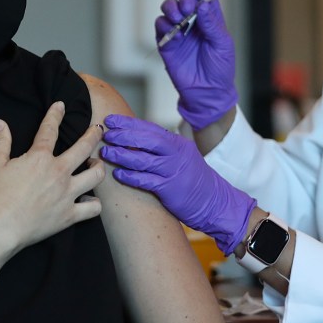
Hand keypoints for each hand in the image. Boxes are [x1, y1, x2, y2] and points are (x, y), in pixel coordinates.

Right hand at [0, 102, 106, 252]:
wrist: (2, 226)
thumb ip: (1, 142)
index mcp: (40, 158)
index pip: (50, 130)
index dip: (55, 115)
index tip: (61, 105)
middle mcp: (59, 172)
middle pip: (84, 148)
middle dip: (93, 135)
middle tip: (98, 129)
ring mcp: (67, 194)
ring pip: (95, 176)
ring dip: (98, 167)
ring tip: (95, 164)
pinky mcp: (70, 215)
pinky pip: (93, 208)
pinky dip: (94, 204)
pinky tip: (90, 200)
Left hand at [100, 114, 253, 254]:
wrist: (216, 203)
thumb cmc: (194, 181)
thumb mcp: (182, 157)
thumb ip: (163, 148)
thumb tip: (137, 140)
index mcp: (178, 144)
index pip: (150, 128)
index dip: (129, 123)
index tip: (111, 120)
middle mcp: (176, 154)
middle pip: (147, 140)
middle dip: (124, 135)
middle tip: (106, 135)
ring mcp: (174, 171)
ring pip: (144, 159)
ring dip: (122, 155)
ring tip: (106, 154)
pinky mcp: (171, 189)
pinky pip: (147, 181)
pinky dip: (131, 177)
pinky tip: (118, 175)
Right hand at [156, 0, 237, 129]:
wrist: (207, 93)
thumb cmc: (220, 69)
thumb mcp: (222, 45)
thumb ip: (212, 24)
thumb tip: (203, 4)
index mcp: (210, 19)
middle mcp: (194, 22)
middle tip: (188, 9)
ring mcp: (179, 31)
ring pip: (169, 9)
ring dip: (172, 8)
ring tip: (179, 20)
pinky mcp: (167, 43)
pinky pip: (160, 26)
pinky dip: (165, 26)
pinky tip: (176, 35)